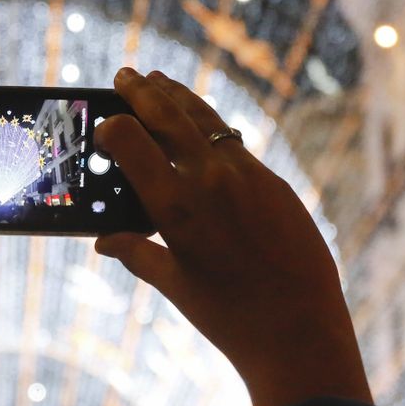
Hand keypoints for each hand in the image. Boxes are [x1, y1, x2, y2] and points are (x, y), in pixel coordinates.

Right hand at [95, 68, 387, 405]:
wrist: (302, 331)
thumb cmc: (230, 317)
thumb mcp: (175, 285)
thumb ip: (137, 254)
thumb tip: (102, 241)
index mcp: (177, 206)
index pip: (132, 142)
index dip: (114, 127)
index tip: (105, 122)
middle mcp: (211, 180)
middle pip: (170, 117)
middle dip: (143, 92)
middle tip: (125, 73)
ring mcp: (248, 176)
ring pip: (207, 121)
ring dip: (180, 98)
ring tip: (160, 81)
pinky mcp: (276, 182)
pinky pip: (235, 145)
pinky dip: (211, 130)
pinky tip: (203, 127)